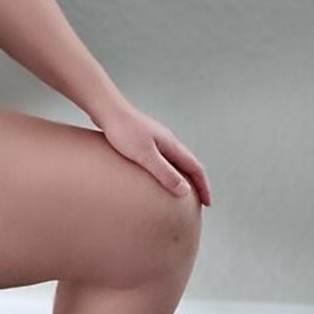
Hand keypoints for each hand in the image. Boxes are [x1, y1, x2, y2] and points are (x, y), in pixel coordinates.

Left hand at [94, 101, 211, 205]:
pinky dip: (165, 171)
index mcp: (172, 145)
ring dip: (181, 177)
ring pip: (174, 161)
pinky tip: (154, 177)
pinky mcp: (143, 140)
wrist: (106, 109)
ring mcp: (155, 140)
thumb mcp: (144, 155)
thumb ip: (164, 172)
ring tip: (178, 192)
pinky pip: (160, 159)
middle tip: (197, 201)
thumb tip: (185, 190)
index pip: (196, 168)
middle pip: (188, 164)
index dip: (203, 187)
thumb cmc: (123, 130)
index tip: (207, 204)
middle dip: (195, 183)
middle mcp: (167, 142)